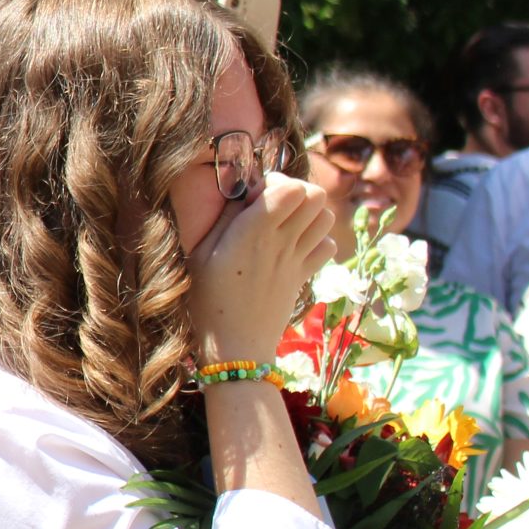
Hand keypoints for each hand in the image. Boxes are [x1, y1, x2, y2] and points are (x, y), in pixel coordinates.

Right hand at [187, 172, 336, 364]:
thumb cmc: (206, 299)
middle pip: (316, 195)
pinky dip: (317, 239)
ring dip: (309, 212)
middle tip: (273, 202)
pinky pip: (328, 246)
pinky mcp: (304, 276)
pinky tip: (294, 246)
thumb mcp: (201, 253)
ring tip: (286, 221)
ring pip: (326, 217)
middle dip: (297, 189)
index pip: (290, 186)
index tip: (253, 194)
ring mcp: (298, 259)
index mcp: (255, 231)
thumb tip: (241, 189)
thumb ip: (224, 217)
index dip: (274, 181)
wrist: (234, 347)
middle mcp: (283, 241)